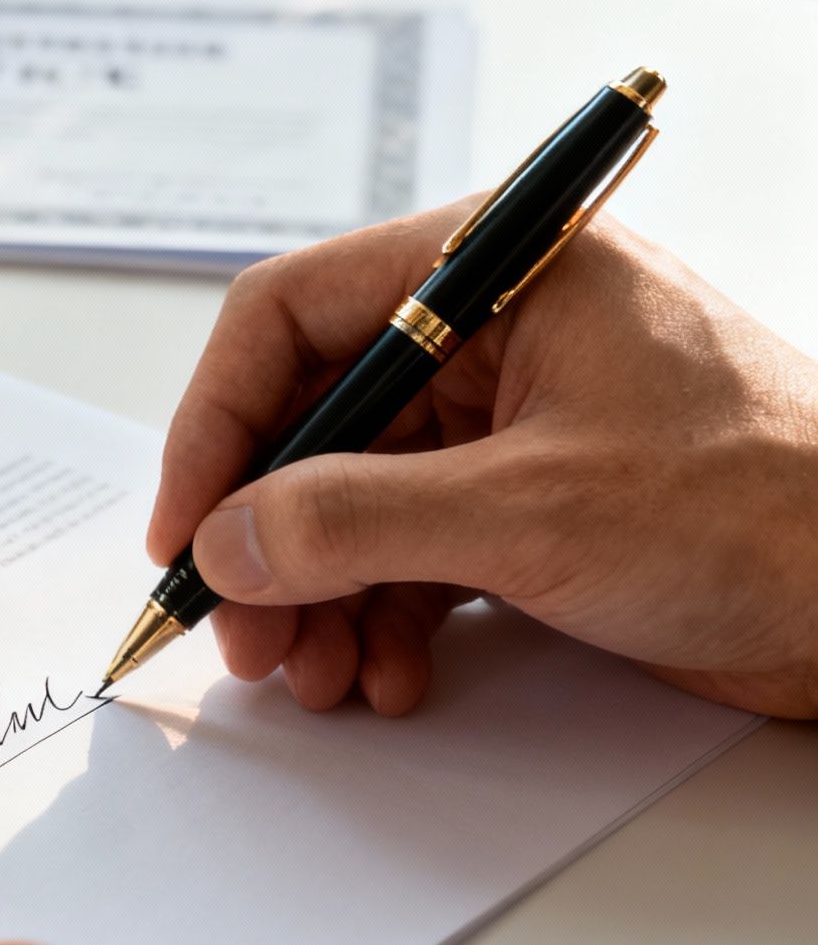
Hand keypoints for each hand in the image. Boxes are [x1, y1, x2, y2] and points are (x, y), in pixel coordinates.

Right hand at [150, 204, 817, 718]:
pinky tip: (389, 676)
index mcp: (493, 268)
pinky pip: (409, 552)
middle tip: (242, 633)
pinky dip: (382, 618)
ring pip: (351, 501)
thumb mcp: (533, 510)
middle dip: (267, 539)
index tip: (185, 527)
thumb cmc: (770, 510)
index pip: (291, 316)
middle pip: (311, 424)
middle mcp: (489, 333)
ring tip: (315, 677)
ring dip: (318, 596)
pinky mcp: (528, 503)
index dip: (216, 424)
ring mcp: (508, 422)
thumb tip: (225, 542)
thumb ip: (355, 520)